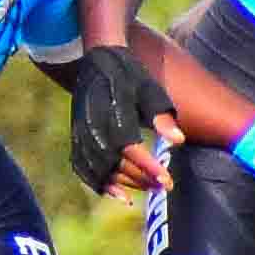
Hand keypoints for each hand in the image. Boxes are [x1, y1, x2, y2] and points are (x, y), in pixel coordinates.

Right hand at [65, 42, 169, 195]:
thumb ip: (162, 116)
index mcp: (112, 113)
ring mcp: (81, 133)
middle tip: (164, 187)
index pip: (129, 149)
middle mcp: (93, 126)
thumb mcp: (149, 90)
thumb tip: (178, 141)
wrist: (96, 60)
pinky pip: (82, 168)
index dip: (148, 167)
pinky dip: (98, 184)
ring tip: (147, 189)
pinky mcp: (76, 137)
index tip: (168, 181)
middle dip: (140, 179)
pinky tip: (117, 193)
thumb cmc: (129, 75)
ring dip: (123, 184)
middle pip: (115, 163)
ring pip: (98, 169)